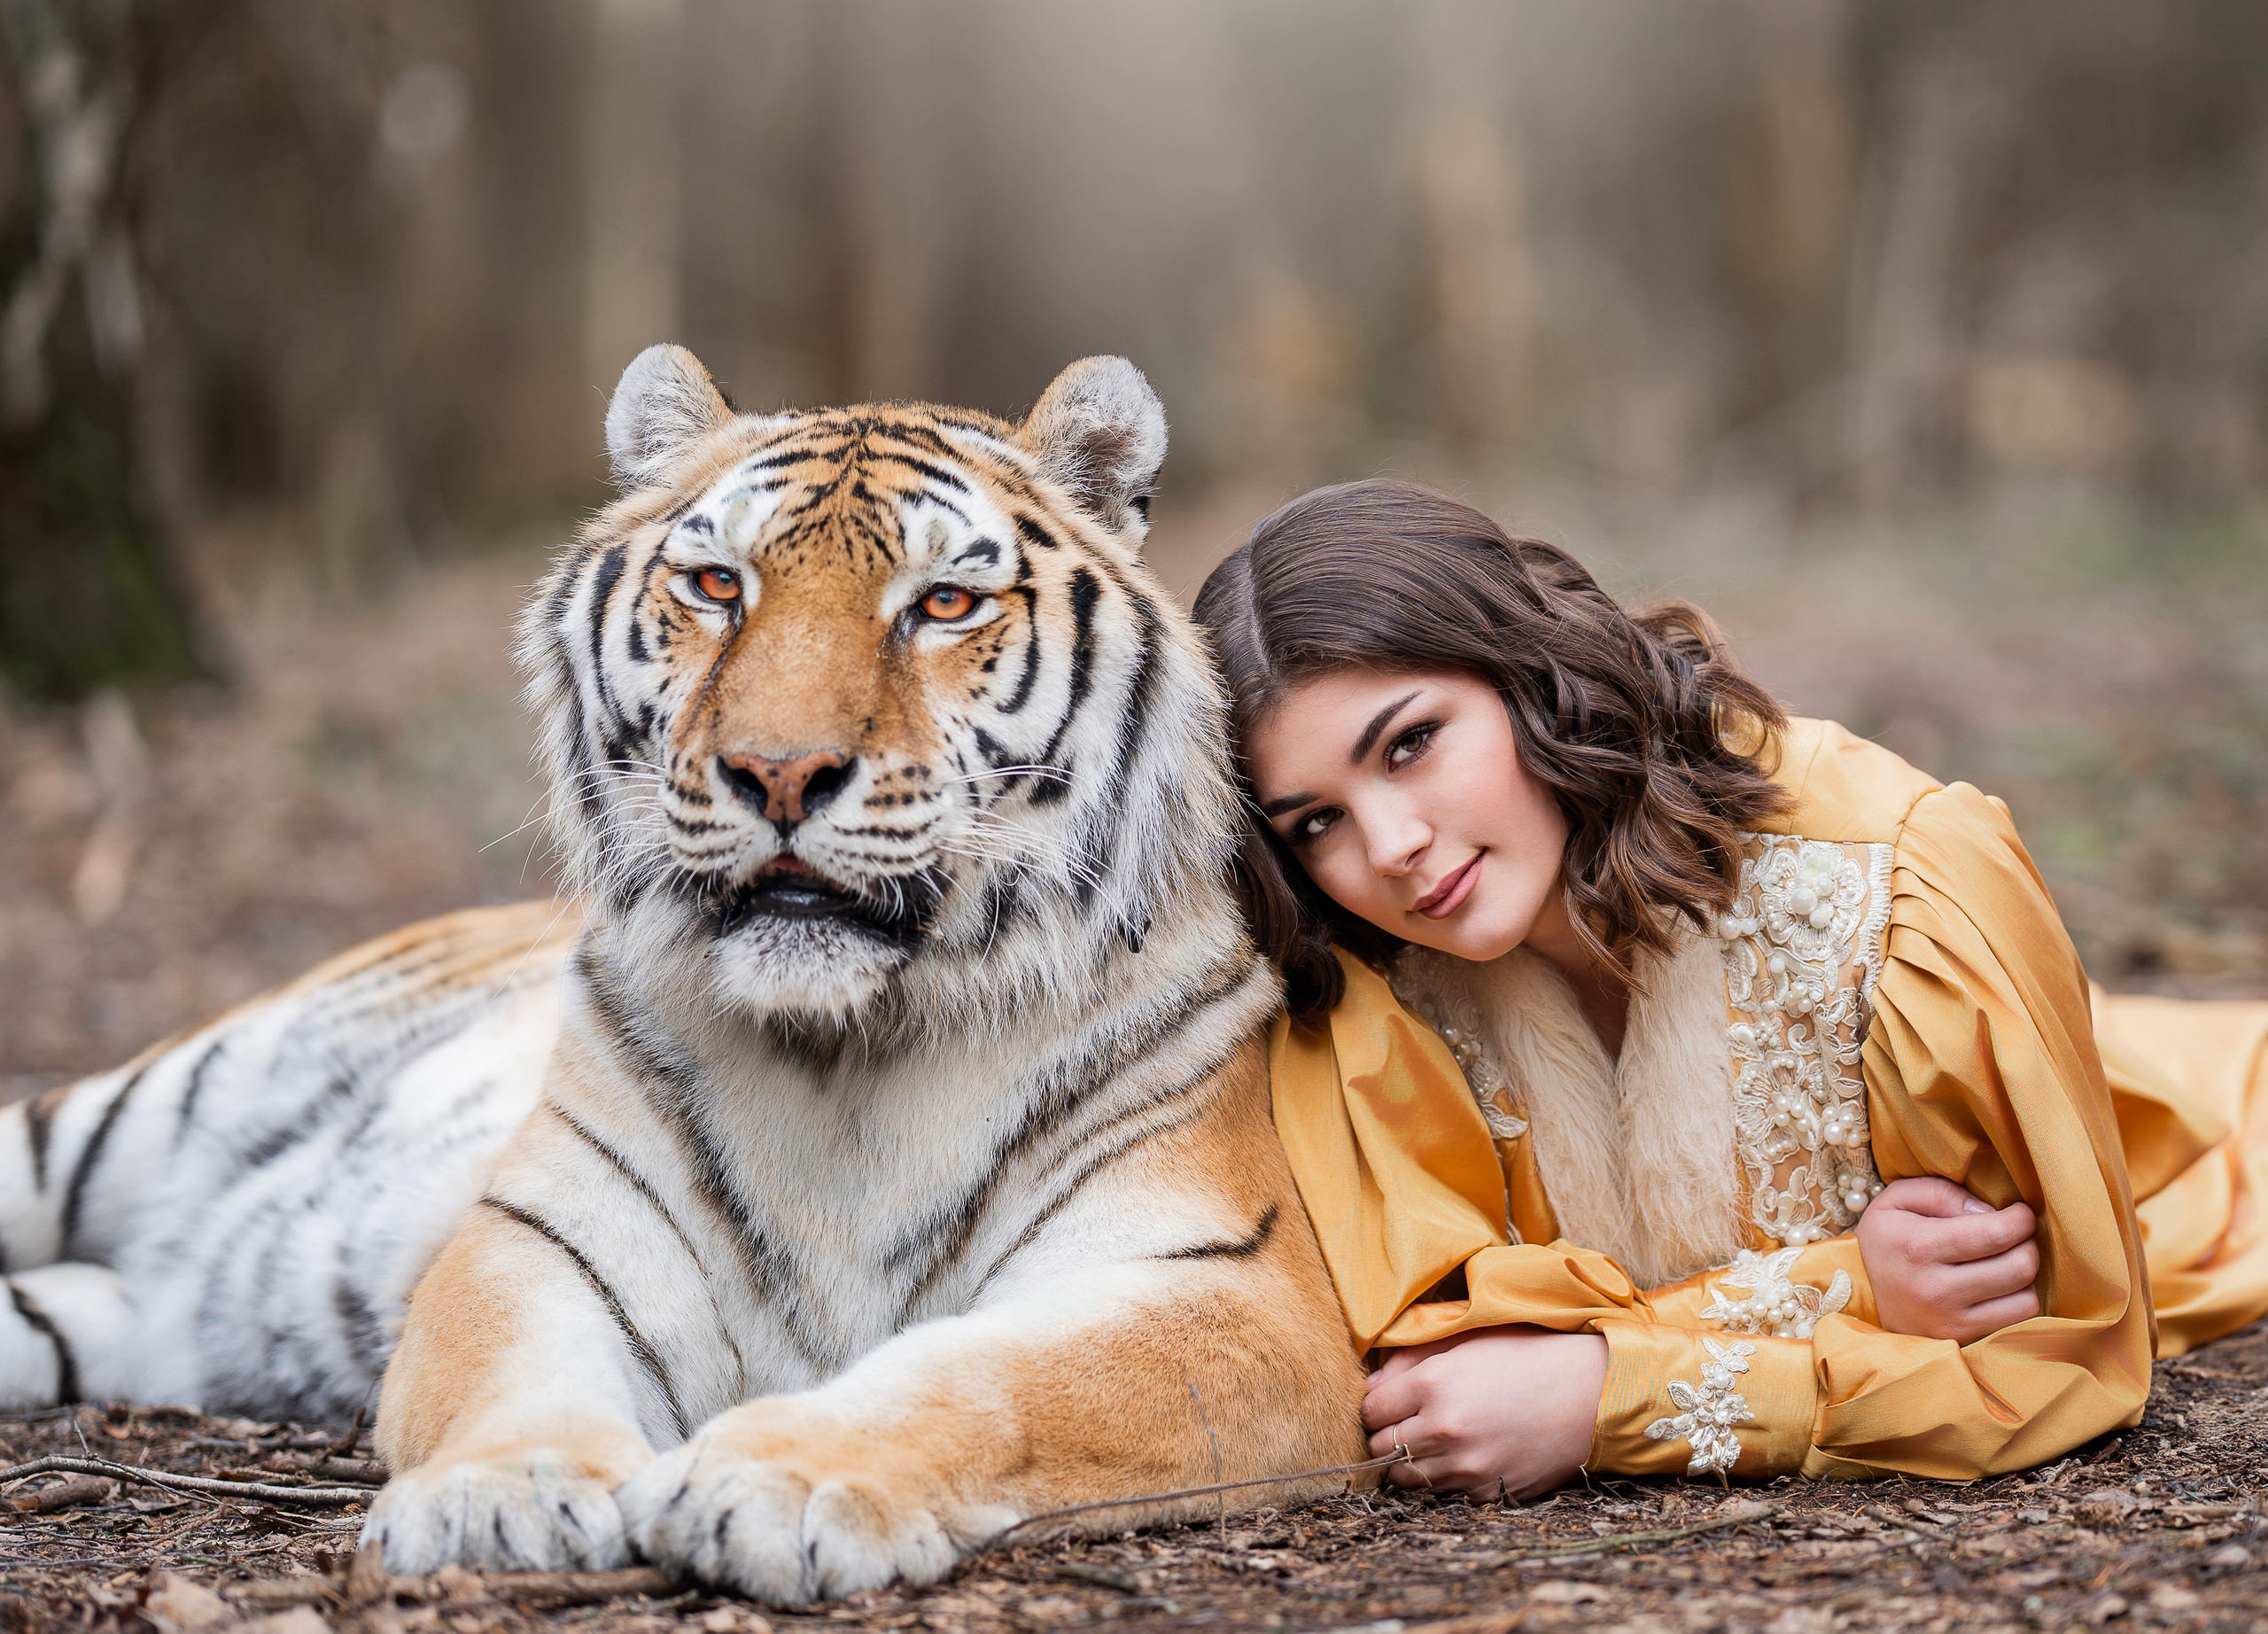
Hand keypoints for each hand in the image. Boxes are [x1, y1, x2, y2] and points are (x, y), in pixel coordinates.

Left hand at [1361, 1325, 1607, 1498]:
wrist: (1588, 1394)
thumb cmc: (1525, 1357)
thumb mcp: (1465, 1340)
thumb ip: (1408, 1360)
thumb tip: (1371, 1386)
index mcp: (1433, 1384)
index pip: (1370, 1411)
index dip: (1375, 1407)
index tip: (1388, 1404)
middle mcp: (1443, 1429)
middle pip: (1380, 1449)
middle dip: (1386, 1436)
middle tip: (1405, 1424)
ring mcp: (1466, 1466)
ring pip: (1406, 1478)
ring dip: (1410, 1462)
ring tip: (1431, 1442)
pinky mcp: (1486, 1491)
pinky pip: (1443, 1493)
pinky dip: (1444, 1479)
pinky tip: (1464, 1456)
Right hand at [1857, 1176, 2040, 1343]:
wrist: (1854, 1292)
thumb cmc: (1883, 1239)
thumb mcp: (1896, 1200)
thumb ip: (1940, 1192)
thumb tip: (1988, 1210)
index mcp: (1920, 1247)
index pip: (1995, 1233)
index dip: (2021, 1219)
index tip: (2019, 1212)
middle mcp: (1937, 1289)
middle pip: (2019, 1267)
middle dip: (2028, 1245)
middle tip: (2015, 1236)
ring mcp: (1950, 1321)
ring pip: (2025, 1301)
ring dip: (2026, 1278)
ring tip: (2007, 1263)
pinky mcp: (1959, 1341)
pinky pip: (2014, 1324)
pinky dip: (2016, 1303)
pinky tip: (2000, 1288)